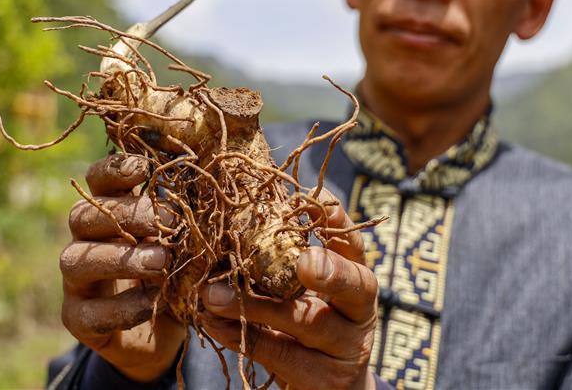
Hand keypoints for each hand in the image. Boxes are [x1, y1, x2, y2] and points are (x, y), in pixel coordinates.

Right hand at [60, 153, 185, 382]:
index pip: (98, 180)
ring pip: (76, 260)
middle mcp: (84, 240)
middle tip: (172, 222)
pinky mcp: (78, 318)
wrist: (165, 329)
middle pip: (84, 215)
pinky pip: (90, 312)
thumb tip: (208, 193)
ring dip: (122, 259)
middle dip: (127, 215)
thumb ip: (185, 220)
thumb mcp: (185, 241)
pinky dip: (123, 307)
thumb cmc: (177, 270)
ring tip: (162, 262)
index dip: (114, 170)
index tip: (144, 168)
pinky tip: (153, 302)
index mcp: (109, 211)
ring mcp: (76, 281)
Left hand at [200, 189, 377, 389]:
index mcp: (357, 278)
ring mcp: (344, 349)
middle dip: (330, 270)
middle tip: (304, 261)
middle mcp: (359, 311)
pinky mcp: (320, 381)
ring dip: (256, 306)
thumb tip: (236, 215)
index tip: (315, 199)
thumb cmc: (310, 325)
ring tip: (214, 295)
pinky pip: (277, 354)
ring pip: (306, 322)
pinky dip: (241, 335)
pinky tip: (213, 323)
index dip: (338, 222)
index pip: (354, 245)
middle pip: (354, 286)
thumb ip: (285, 260)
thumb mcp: (308, 292)